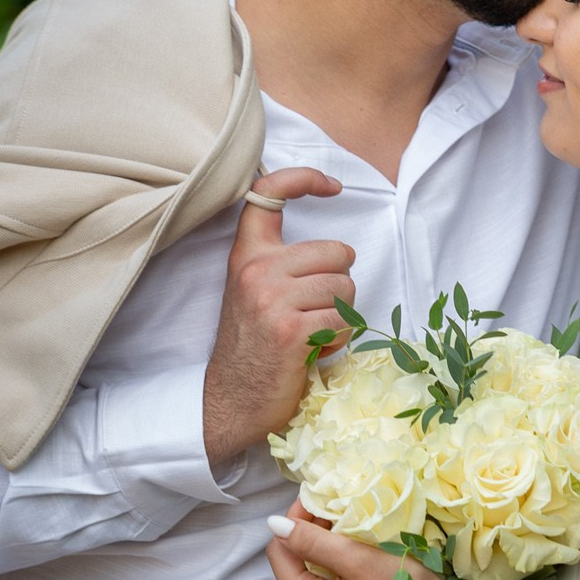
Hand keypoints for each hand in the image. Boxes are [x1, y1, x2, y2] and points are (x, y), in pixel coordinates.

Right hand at [203, 168, 352, 462]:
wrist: (233, 400)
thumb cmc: (256, 346)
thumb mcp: (256, 291)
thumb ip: (283, 263)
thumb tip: (340, 249)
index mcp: (248, 255)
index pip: (271, 192)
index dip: (305, 178)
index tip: (333, 186)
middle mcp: (257, 270)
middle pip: (338, 252)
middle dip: (339, 283)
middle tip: (313, 311)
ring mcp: (273, 299)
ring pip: (346, 289)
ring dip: (340, 317)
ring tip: (311, 334)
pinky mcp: (292, 330)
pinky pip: (345, 322)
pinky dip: (338, 342)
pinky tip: (312, 352)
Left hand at [267, 506, 525, 579]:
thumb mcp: (359, 559)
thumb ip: (312, 541)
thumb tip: (274, 524)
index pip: (279, 553)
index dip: (295, 523)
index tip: (321, 506)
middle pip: (293, 573)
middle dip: (310, 544)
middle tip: (341, 523)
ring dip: (324, 565)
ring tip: (353, 548)